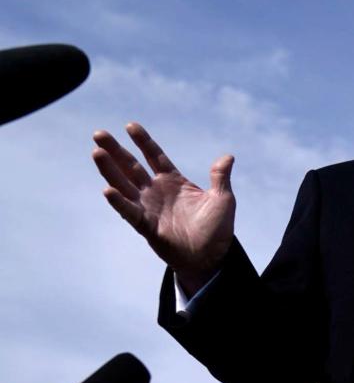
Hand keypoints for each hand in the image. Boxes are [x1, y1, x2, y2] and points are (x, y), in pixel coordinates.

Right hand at [92, 123, 235, 293]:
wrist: (211, 257)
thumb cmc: (217, 229)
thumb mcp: (223, 199)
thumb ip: (220, 177)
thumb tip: (228, 157)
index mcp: (174, 182)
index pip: (155, 156)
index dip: (143, 141)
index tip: (130, 125)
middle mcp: (157, 192)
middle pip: (132, 166)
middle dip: (116, 151)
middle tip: (99, 134)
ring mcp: (149, 208)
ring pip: (124, 185)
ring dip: (110, 170)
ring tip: (96, 153)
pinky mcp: (146, 226)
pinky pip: (129, 212)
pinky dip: (119, 202)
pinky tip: (108, 189)